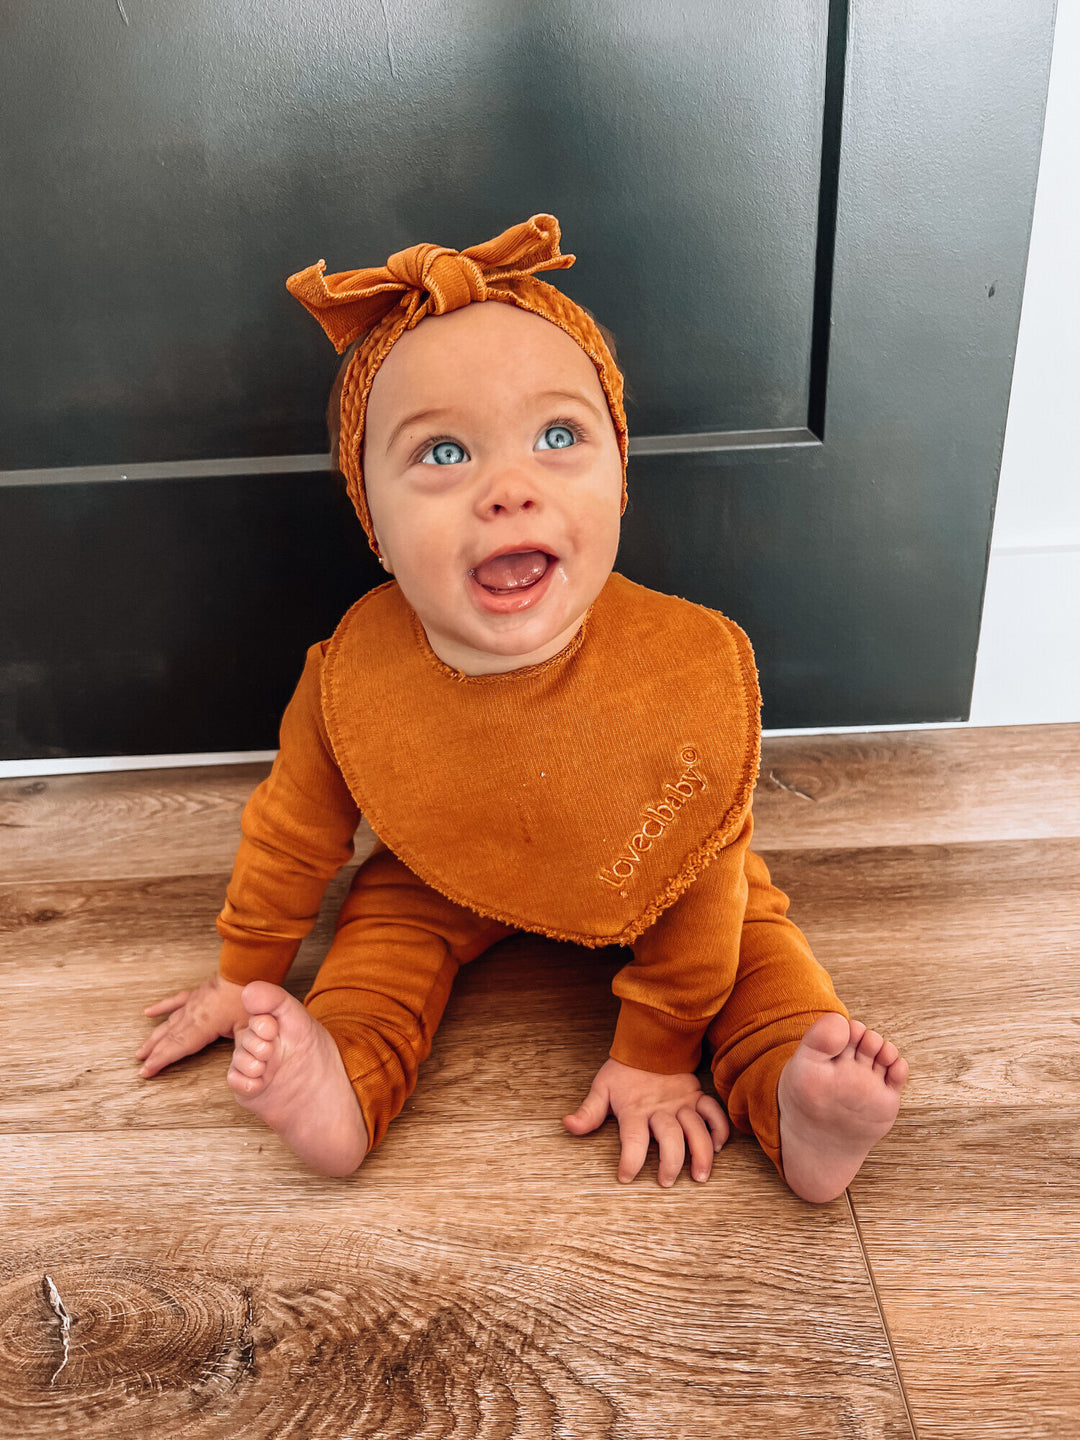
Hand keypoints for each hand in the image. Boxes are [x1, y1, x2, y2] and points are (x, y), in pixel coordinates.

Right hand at [136, 974, 249, 1077]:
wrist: (248, 968)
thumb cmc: (251, 998)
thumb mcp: (251, 1027)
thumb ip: (243, 1050)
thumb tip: (240, 1068)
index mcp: (204, 1023)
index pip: (178, 1046)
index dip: (161, 1060)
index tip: (146, 1072)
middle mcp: (194, 1013)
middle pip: (169, 1037)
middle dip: (154, 1053)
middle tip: (140, 1067)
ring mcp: (194, 1002)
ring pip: (169, 1022)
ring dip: (154, 1037)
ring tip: (141, 1051)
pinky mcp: (197, 993)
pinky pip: (175, 1002)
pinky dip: (161, 1008)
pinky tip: (148, 1013)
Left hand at [563, 1057, 729, 1186]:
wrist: (650, 1041)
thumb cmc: (624, 1071)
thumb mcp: (601, 1089)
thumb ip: (588, 1112)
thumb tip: (567, 1125)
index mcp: (635, 1109)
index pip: (633, 1140)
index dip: (630, 1161)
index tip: (625, 1177)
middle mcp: (660, 1109)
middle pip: (671, 1140)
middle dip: (670, 1164)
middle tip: (665, 1182)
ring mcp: (682, 1102)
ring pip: (697, 1131)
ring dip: (701, 1154)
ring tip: (699, 1175)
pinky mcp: (696, 1097)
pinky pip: (714, 1113)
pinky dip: (719, 1130)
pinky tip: (718, 1147)